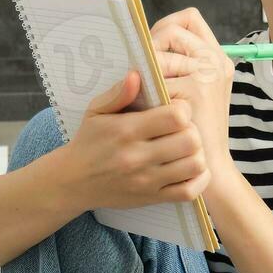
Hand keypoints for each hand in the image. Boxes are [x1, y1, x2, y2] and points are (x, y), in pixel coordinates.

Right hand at [50, 72, 208, 211]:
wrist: (73, 181)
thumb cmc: (88, 142)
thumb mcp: (96, 112)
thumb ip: (118, 93)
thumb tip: (137, 75)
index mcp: (126, 131)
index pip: (176, 116)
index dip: (182, 109)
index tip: (175, 110)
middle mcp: (137, 157)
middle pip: (191, 140)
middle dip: (192, 130)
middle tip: (182, 130)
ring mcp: (147, 181)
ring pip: (194, 165)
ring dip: (196, 154)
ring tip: (185, 148)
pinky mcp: (152, 198)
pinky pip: (190, 192)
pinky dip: (198, 180)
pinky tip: (189, 168)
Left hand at [150, 7, 234, 156]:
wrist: (210, 165)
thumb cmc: (196, 129)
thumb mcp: (198, 93)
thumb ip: (182, 65)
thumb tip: (150, 42)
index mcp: (217, 58)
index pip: (190, 18)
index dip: (166, 28)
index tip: (155, 51)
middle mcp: (216, 61)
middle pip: (171, 29)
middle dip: (151, 48)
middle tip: (146, 74)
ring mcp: (208, 74)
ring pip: (160, 50)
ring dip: (146, 69)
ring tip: (147, 92)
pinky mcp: (195, 90)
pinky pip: (155, 72)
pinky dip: (146, 87)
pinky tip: (148, 105)